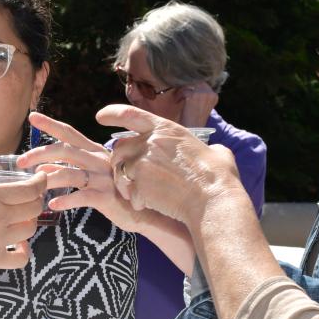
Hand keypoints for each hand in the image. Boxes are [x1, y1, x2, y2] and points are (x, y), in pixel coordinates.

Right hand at [0, 174, 46, 281]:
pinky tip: (17, 246)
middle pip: (34, 208)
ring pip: (30, 229)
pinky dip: (24, 252)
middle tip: (30, 199)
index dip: (40, 182)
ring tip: (20, 220)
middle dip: (36, 201)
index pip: (28, 188)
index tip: (41, 178)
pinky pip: (21, 258)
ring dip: (29, 223)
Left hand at [21, 112, 173, 234]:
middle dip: (40, 153)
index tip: (32, 117)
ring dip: (48, 178)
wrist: (146, 212)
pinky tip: (53, 205)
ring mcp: (104, 178)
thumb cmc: (118, 194)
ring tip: (33, 185)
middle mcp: (100, 161)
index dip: (51, 124)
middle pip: (65, 150)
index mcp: (96, 152)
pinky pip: (82, 196)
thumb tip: (44, 168)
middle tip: (20, 162)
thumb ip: (73, 169)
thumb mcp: (97, 176)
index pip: (71, 133)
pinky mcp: (107, 197)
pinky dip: (66, 200)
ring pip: (70, 173)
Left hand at [96, 104, 241, 225]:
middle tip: (129, 173)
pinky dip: (135, 200)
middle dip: (121, 160)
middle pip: (119, 147)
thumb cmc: (218, 178)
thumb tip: (215, 152)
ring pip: (119, 171)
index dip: (112, 114)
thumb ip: (207, 148)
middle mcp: (149, 143)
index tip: (100, 116)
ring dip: (125, 182)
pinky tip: (148, 205)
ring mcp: (142, 164)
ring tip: (139, 193)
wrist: (212, 200)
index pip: (131, 114)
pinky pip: (127, 192)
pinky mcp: (138, 186)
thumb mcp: (217, 152)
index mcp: (166, 129)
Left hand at [177, 82, 217, 128]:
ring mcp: (201, 94)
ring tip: (179, 98)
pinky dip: (179, 96)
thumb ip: (201, 95)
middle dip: (188, 87)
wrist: (193, 129)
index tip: (188, 94)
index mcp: (214, 96)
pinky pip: (183, 91)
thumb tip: (192, 85)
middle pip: (196, 83)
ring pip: (189, 85)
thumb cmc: (196, 119)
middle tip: (182, 94)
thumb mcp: (203, 106)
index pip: (203, 84)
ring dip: (183, 91)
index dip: (194, 87)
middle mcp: (210, 93)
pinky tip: (178, 101)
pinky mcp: (192, 96)